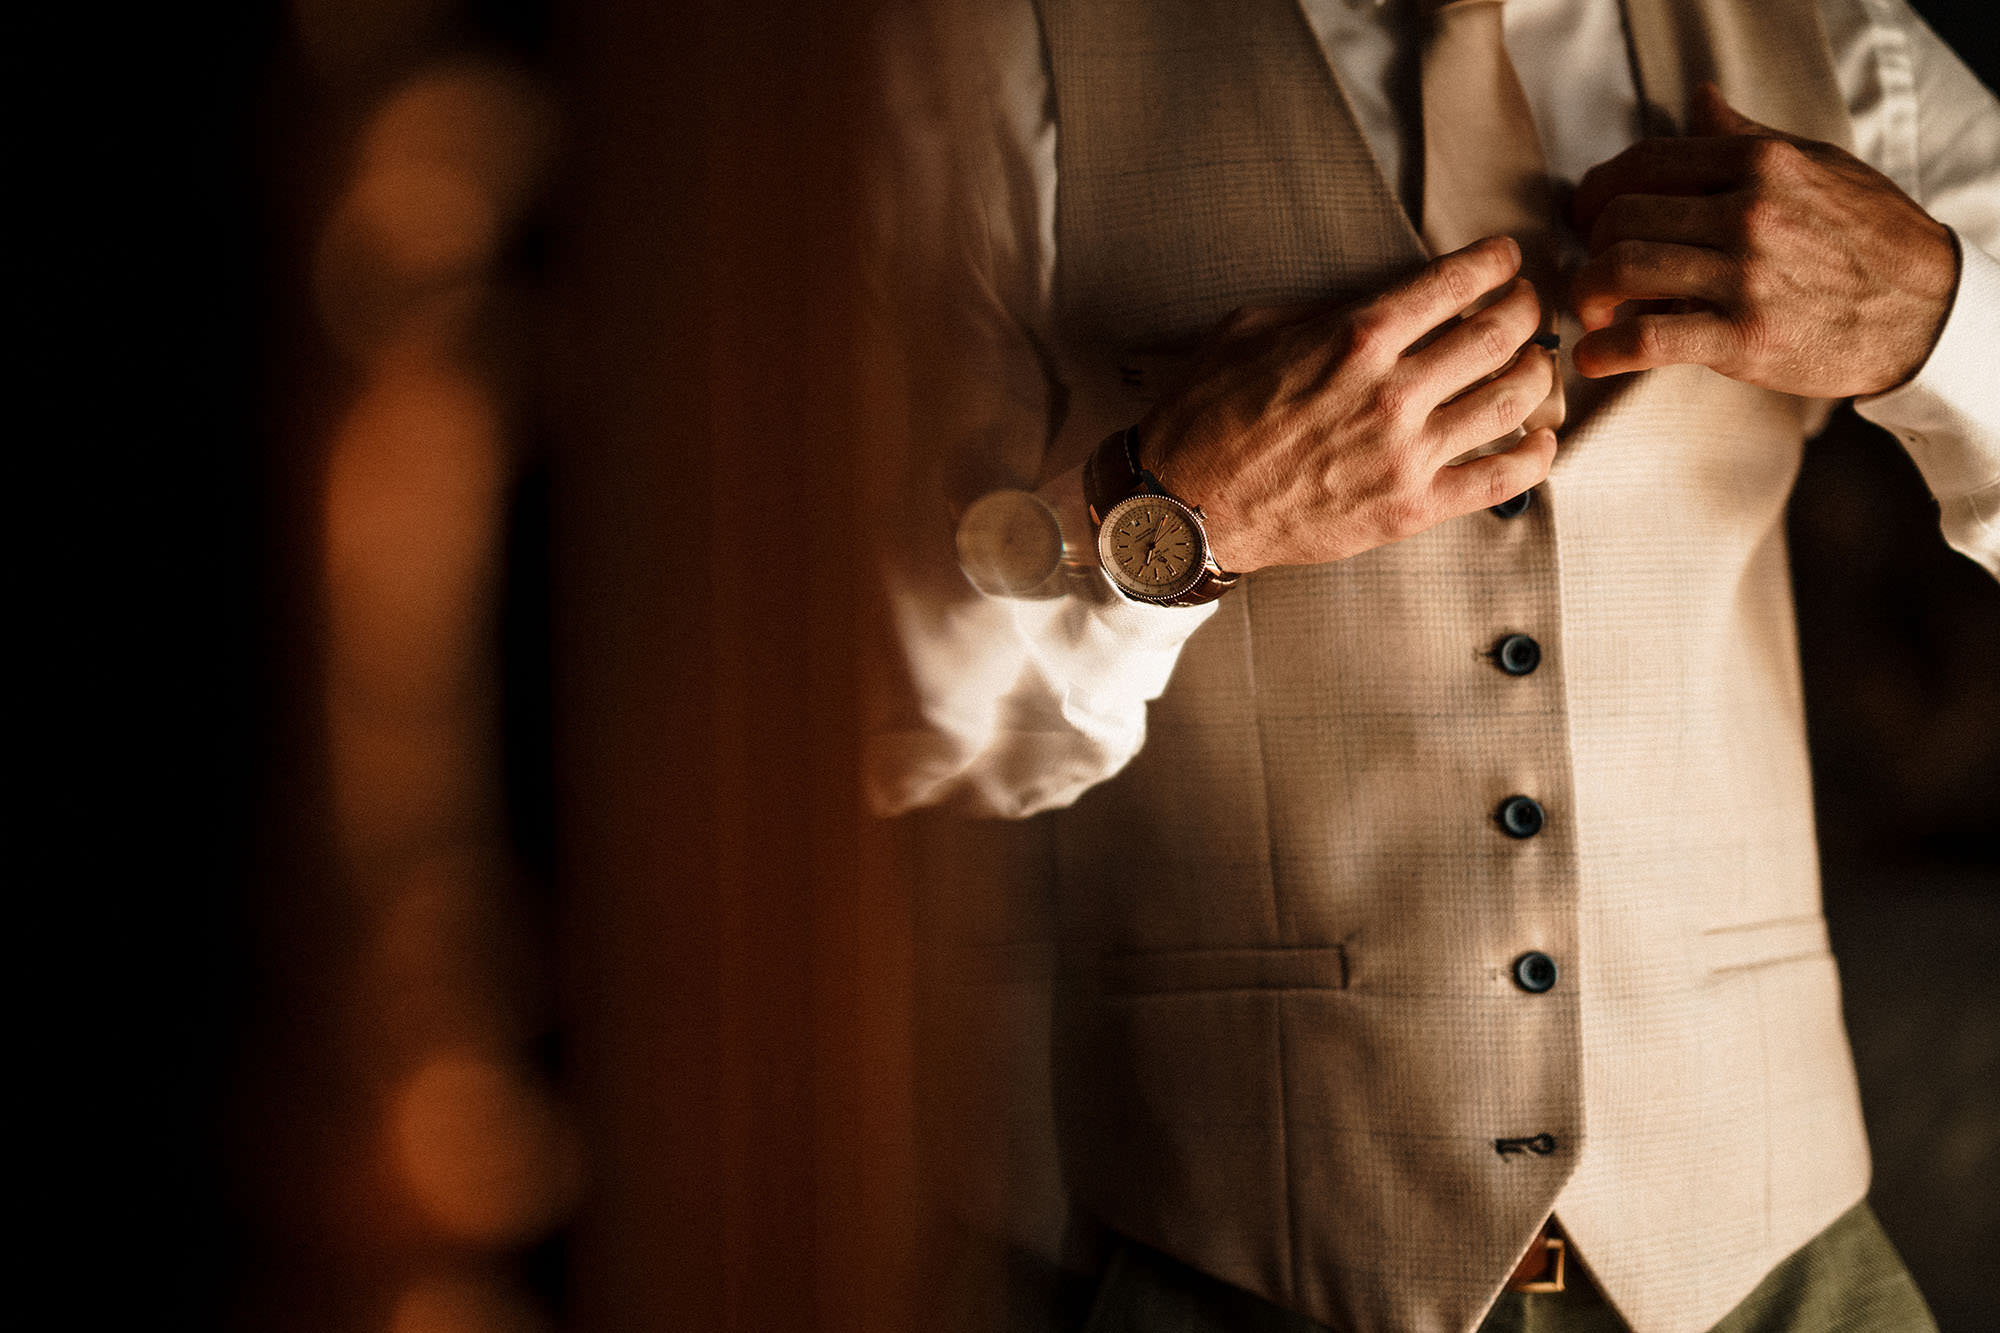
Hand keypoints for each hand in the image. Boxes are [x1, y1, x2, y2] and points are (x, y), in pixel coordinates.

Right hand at [1136, 237, 1558, 573]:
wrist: (1186, 507)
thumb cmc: (1207, 418)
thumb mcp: (1249, 332)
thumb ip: (1319, 312)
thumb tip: (1372, 304)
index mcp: (1355, 338)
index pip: (1456, 282)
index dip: (1498, 262)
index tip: (1508, 259)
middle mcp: (1392, 391)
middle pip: (1499, 334)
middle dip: (1528, 308)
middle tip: (1529, 304)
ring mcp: (1407, 454)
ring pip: (1514, 399)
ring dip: (1538, 372)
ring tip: (1536, 364)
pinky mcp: (1412, 508)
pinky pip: (1502, 479)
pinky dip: (1537, 455)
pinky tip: (1542, 438)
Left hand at [1567, 82, 1957, 396]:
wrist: (1927, 310)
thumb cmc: (1870, 237)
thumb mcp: (1818, 167)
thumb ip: (1747, 137)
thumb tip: (1700, 100)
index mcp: (1760, 163)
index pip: (1645, 162)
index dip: (1599, 190)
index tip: (1589, 216)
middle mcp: (1748, 212)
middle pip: (1621, 216)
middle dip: (1591, 246)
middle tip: (1594, 270)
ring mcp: (1744, 275)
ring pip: (1622, 269)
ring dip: (1588, 293)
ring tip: (1594, 311)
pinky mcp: (1744, 337)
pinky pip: (1647, 339)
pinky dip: (1604, 352)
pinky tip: (1593, 359)